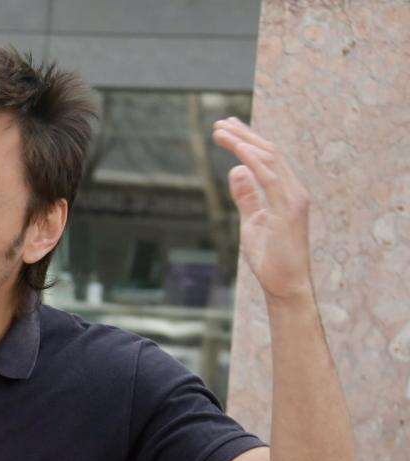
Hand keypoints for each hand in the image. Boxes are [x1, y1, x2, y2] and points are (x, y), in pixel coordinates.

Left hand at [211, 117, 314, 302]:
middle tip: (219, 122)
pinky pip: (271, 179)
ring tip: (221, 131)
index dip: (248, 140)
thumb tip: (236, 170)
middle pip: (269, 153)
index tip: (227, 128)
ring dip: (244, 142)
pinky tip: (239, 148)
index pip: (267, 158)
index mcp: (286, 192)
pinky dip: (255, 161)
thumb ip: (246, 195)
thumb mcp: (252, 220)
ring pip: (269, 160)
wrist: (285, 285)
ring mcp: (294, 199)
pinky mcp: (289, 210)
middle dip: (244, 135)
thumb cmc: (270, 256)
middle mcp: (294, 190)